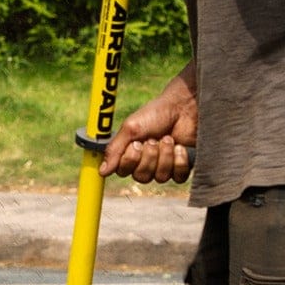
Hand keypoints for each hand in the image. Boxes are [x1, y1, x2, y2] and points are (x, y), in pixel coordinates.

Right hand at [100, 67, 197, 183]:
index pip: (123, 171)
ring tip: (168, 139)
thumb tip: (101, 172)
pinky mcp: (181, 166)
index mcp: (130, 153)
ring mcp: (164, 166)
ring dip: (165, 156)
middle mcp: (145, 162)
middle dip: (149, 157)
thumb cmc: (155, 114)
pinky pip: (178, 177)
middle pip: (142, 177)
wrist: (183, 107)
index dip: (130, 160)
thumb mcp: (130, 128)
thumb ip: (114, 151)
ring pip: (160, 177)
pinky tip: (180, 147)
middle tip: (153, 139)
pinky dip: (179, 161)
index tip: (136, 143)